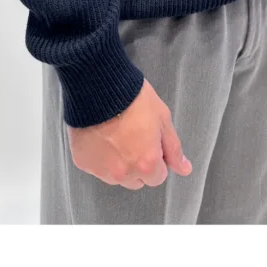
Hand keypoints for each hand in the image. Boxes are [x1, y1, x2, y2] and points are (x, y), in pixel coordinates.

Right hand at [67, 78, 192, 188]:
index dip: (156, 158)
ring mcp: (100, 170)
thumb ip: (173, 149)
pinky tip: (100, 134)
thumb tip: (185, 170)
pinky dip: (99, 156)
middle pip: (136, 180)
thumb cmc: (134, 99)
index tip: (150, 141)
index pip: (157, 177)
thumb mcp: (162, 118)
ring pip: (116, 176)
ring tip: (115, 134)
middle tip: (133, 137)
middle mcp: (123, 173)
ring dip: (118, 163)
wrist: (99, 86)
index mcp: (146, 164)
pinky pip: (95, 166)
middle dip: (137, 164)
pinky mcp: (82, 162)